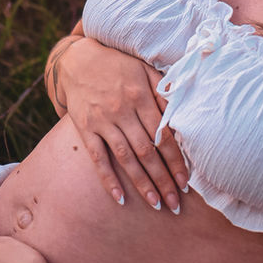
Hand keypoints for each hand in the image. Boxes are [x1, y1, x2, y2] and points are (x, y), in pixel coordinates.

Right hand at [56, 37, 188, 212]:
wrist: (77, 59)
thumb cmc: (118, 65)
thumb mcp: (144, 69)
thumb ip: (163, 91)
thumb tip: (184, 114)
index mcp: (141, 96)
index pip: (163, 135)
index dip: (176, 161)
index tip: (186, 182)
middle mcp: (122, 110)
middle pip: (147, 151)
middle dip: (163, 179)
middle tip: (176, 203)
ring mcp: (102, 120)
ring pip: (126, 157)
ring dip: (142, 183)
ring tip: (156, 204)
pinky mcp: (85, 128)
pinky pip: (98, 157)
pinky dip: (108, 179)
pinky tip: (120, 198)